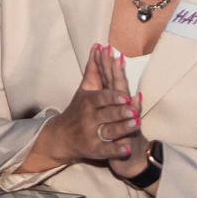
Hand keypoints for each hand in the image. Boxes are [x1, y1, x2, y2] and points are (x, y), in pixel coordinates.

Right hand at [30, 44, 146, 175]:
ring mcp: (92, 134)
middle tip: (131, 111)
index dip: (112, 97)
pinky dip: (116, 151)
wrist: (62, 137)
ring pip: (109, 132)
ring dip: (122, 129)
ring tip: (134, 125)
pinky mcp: (95, 149)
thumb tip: (98, 46)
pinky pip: (106, 151)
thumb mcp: (85, 90)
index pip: (101, 98)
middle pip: (107, 114)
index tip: (124, 96)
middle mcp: (89, 118)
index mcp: (89, 102)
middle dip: (119, 112)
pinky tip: (126, 150)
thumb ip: (93, 70)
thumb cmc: (78, 110)